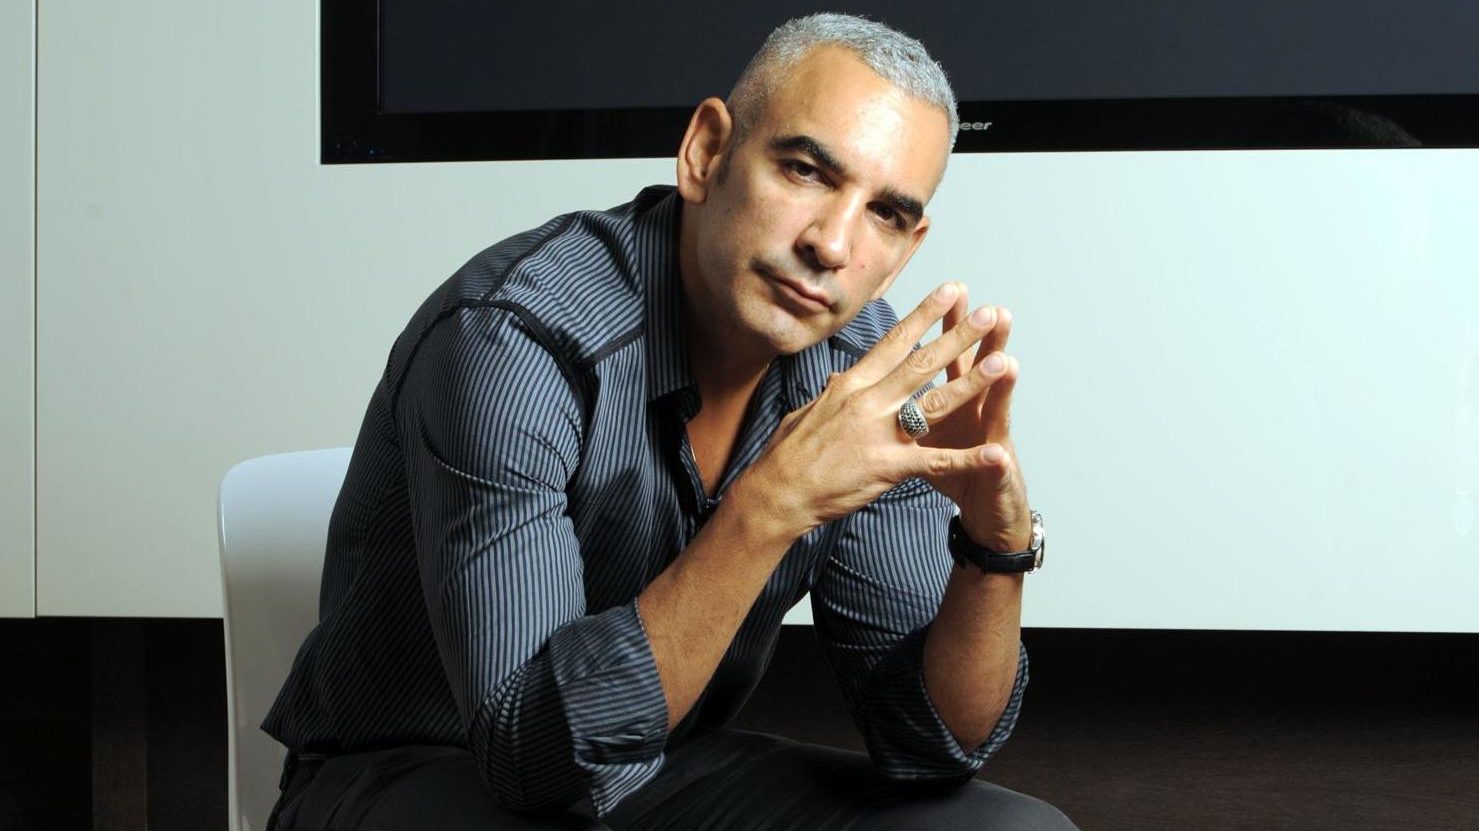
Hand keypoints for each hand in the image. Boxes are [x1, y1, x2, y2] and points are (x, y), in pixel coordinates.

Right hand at [742, 282, 1011, 538]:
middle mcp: (868, 401)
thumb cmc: (787, 454)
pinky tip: (996, 454)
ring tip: (1003, 362)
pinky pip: (936, 461)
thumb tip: (840, 379)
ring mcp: (879, 433)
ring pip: (935, 403)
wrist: (775, 492)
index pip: (895, 342)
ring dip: (972, 382)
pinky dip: (969, 460)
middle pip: (922, 362)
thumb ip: (832, 393)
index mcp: (852, 384)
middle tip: (989, 313)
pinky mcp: (887, 467)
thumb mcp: (809, 410)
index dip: (925, 314)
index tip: (948, 291)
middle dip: (959, 336)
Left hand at [916, 287, 1030, 551]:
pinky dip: (993, 462)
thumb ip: (905, 408)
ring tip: (1009, 362)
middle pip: (976, 372)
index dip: (945, 327)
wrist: (988, 513)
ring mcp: (990, 442)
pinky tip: (1000, 453)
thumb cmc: (956, 473)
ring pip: (996, 411)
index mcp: (951, 402)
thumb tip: (872, 382)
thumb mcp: (926, 435)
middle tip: (990, 310)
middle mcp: (976, 414)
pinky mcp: (996, 476)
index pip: (946, 357)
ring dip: (1001, 389)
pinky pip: (992, 470)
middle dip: (980, 342)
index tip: (946, 292)